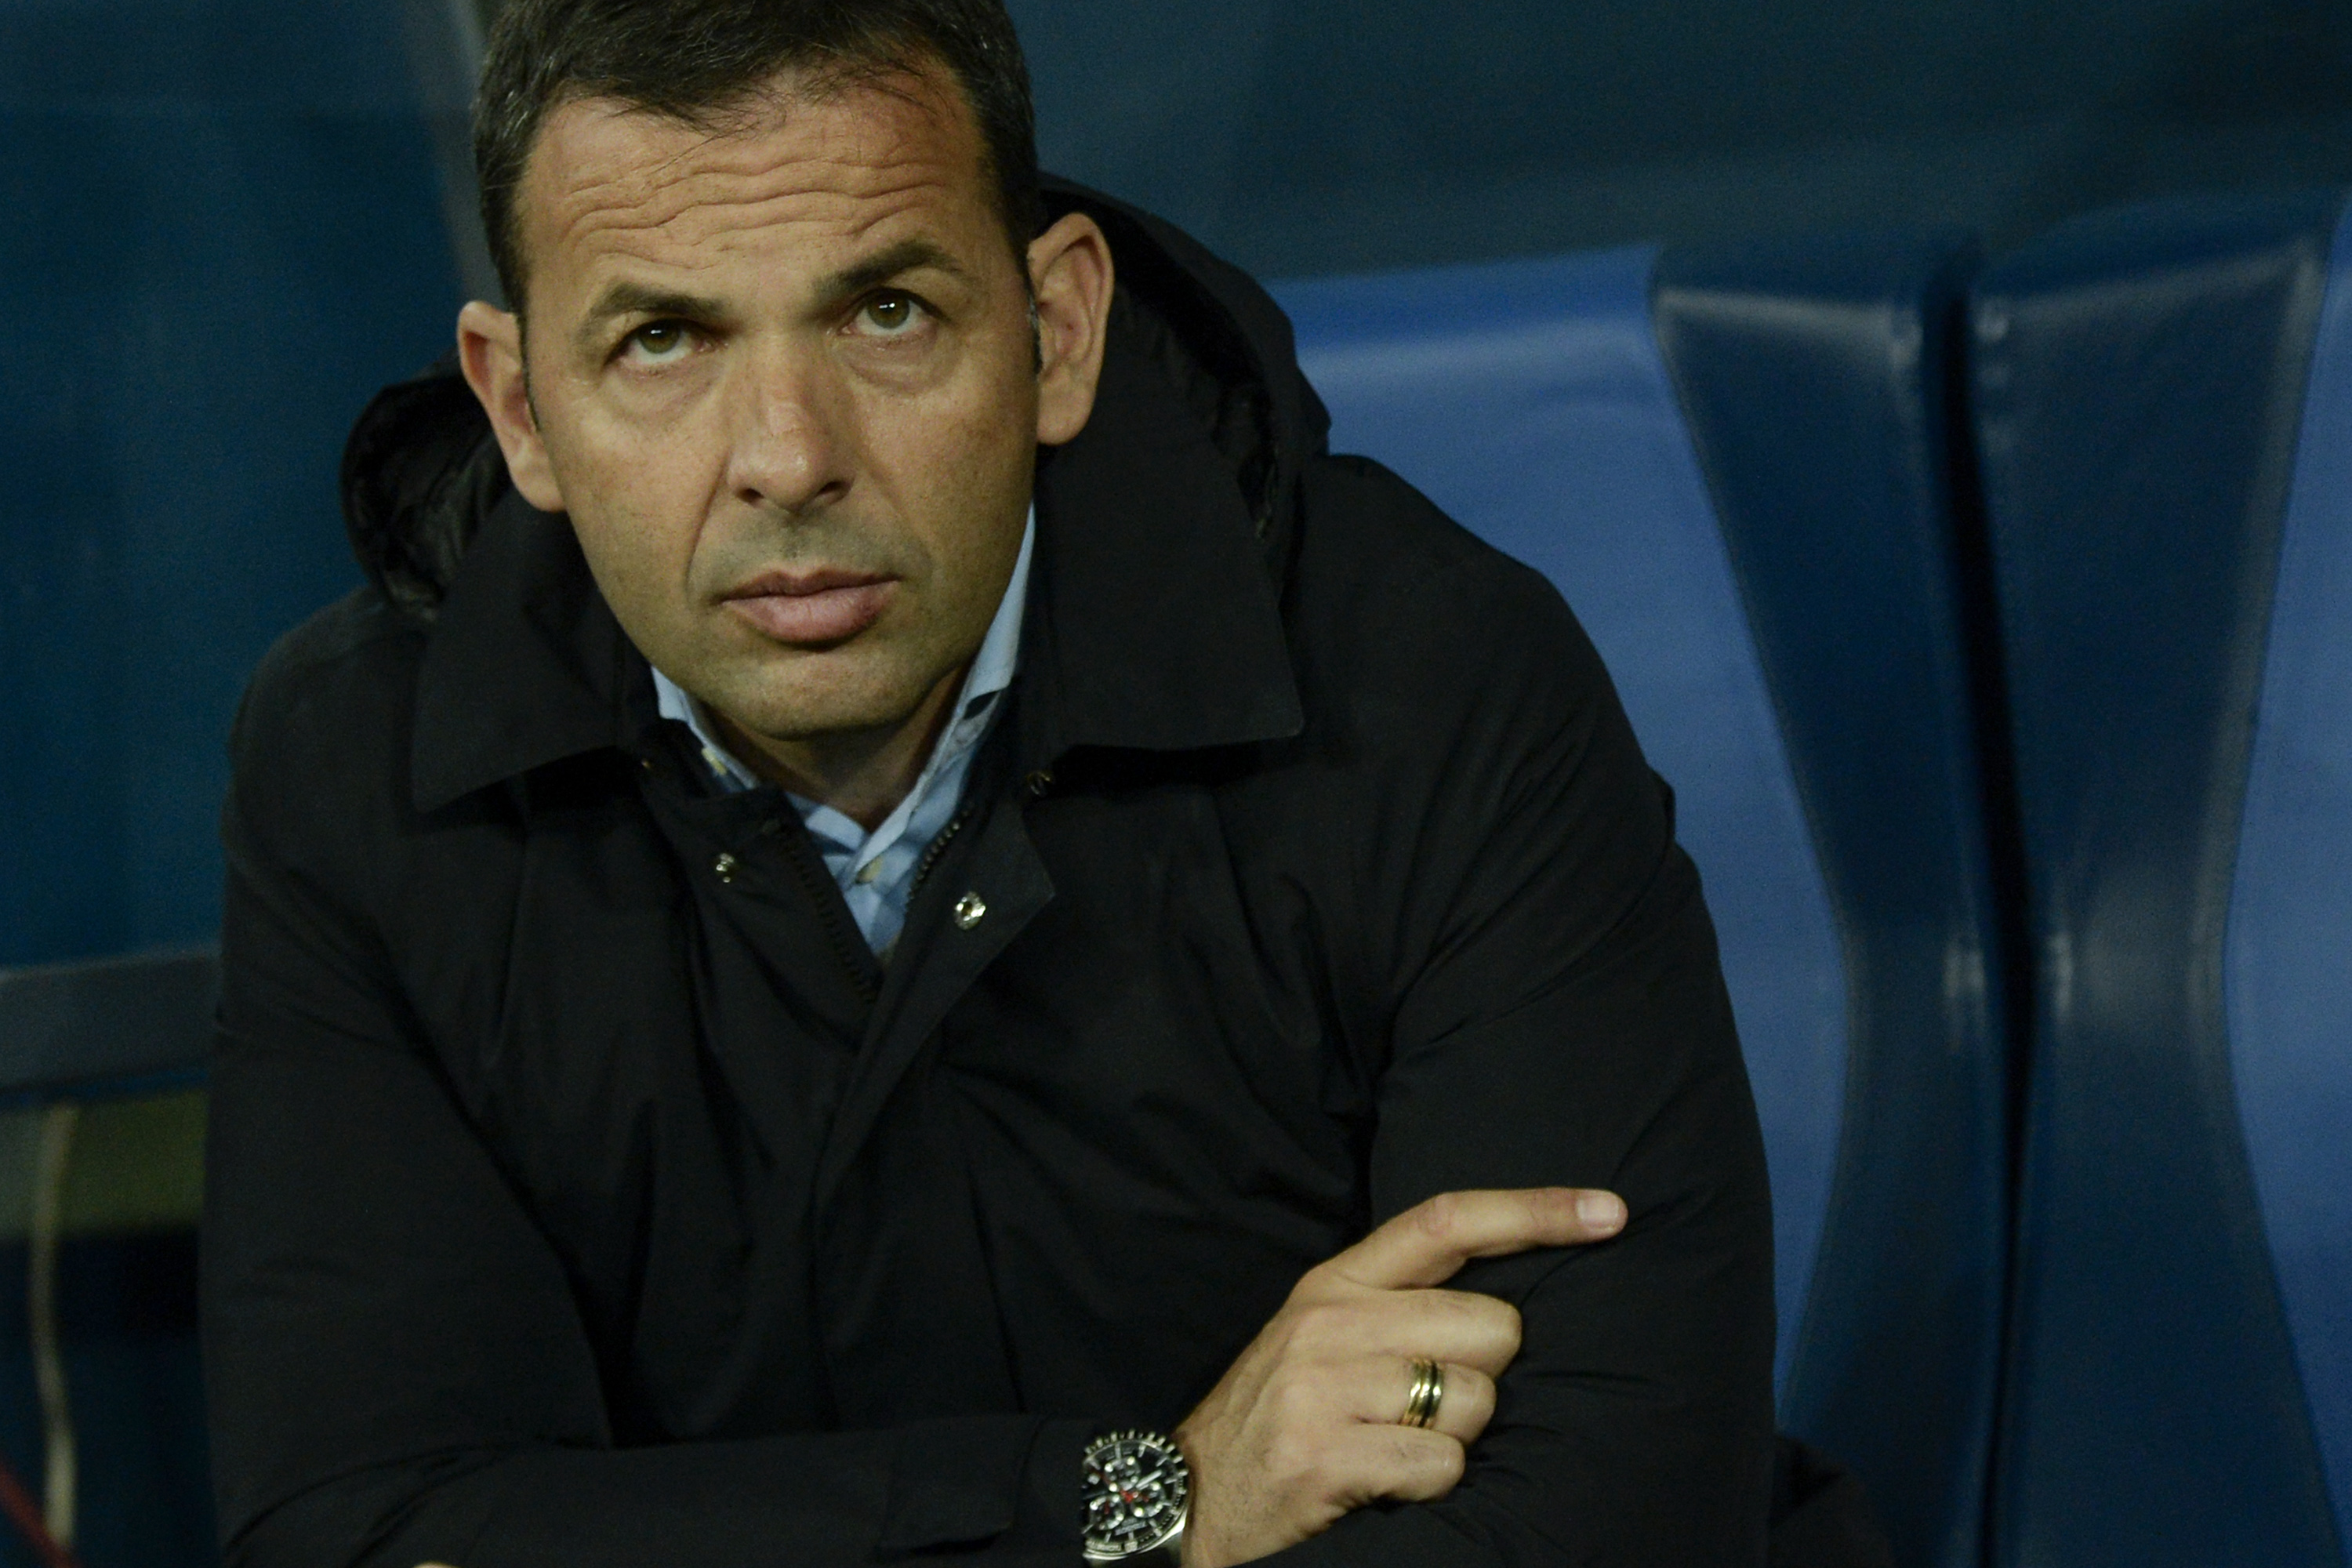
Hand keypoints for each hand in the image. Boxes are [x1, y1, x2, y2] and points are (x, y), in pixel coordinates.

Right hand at [1173, 1187, 1626, 1567]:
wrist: (1191, 1500)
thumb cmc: (1283, 1416)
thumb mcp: (1325, 1337)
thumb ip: (1401, 1305)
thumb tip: (1511, 1299)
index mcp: (1336, 1283)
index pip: (1447, 1221)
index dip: (1535, 1211)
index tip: (1610, 1211)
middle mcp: (1329, 1322)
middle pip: (1491, 1326)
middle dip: (1484, 1375)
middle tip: (1425, 1405)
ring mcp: (1324, 1387)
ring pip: (1476, 1399)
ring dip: (1457, 1438)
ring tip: (1395, 1446)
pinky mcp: (1324, 1455)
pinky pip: (1443, 1463)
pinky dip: (1431, 1484)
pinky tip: (1386, 1484)